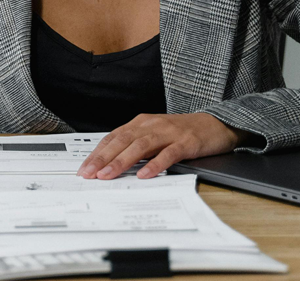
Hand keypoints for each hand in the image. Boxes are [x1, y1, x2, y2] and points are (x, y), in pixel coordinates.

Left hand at [76, 112, 241, 179]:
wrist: (215, 123)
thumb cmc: (182, 133)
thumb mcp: (155, 136)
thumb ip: (136, 147)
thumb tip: (111, 165)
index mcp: (142, 123)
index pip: (114, 137)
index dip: (97, 153)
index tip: (84, 168)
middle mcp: (152, 125)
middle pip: (122, 140)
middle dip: (103, 158)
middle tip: (89, 173)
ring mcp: (169, 133)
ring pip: (140, 146)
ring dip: (122, 161)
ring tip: (108, 175)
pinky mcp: (186, 142)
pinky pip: (168, 154)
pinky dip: (155, 164)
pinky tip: (144, 175)